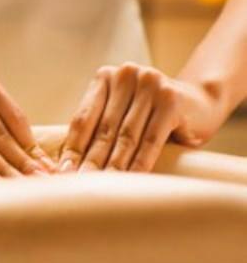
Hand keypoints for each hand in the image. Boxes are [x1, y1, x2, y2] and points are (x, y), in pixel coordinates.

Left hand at [59, 62, 224, 172]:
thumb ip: (99, 128)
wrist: (200, 103)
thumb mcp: (122, 114)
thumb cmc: (150, 116)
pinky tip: (131, 180)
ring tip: (102, 188)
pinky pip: (151, 140)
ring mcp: (150, 84)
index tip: (62, 172)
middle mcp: (126, 75)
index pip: (84, 118)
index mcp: (105, 77)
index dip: (72, 148)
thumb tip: (67, 165)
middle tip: (79, 186)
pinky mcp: (171, 100)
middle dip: (90, 161)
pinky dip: (140, 163)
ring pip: (126, 136)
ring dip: (113, 166)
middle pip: (103, 129)